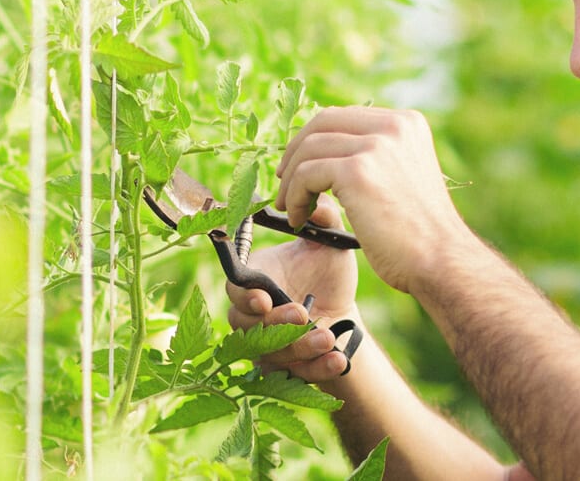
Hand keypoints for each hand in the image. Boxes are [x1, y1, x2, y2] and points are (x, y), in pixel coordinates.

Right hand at [225, 195, 358, 381]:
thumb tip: (315, 204)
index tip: (264, 298)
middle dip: (275, 323)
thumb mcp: (329, 244)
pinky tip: (336, 360)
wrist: (344, 313)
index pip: (235, 290)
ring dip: (299, 347)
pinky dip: (316, 369)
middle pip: (248, 327)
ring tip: (327, 338)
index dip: (245, 296)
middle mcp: (253, 317)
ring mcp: (266, 346)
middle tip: (302, 314)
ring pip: (271, 354)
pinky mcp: (286, 370)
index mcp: (255, 282)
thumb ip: (322, 219)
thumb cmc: (326, 274)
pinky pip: (295, 375)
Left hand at [274, 107, 470, 294]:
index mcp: (406, 123)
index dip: (315, 138)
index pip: (344, 117)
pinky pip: (306, 174)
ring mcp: (376, 145)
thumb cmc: (420, 233)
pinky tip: (298, 219)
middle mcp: (393, 126)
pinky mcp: (357, 171)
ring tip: (290, 208)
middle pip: (322, 123)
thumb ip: (376, 157)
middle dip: (295, 152)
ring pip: (309, 149)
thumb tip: (329, 154)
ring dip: (291, 181)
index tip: (300, 164)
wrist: (441, 261)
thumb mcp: (403, 178)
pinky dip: (294, 197)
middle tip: (284, 182)